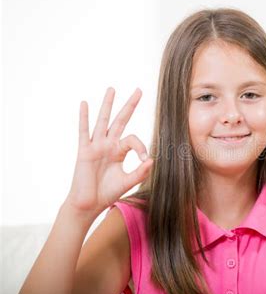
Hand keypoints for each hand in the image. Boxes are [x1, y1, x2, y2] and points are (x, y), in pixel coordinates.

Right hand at [65, 87, 153, 216]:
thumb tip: (152, 159)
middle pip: (121, 120)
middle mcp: (108, 145)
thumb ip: (140, 172)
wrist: (89, 204)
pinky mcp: (84, 151)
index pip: (133, 139)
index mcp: (119, 151)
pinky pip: (84, 132)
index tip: (144, 159)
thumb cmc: (107, 193)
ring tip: (112, 89)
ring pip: (103, 121)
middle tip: (139, 90)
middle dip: (130, 105)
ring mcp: (96, 146)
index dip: (141, 147)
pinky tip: (85, 104)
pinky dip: (84, 118)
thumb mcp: (128, 181)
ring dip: (107, 105)